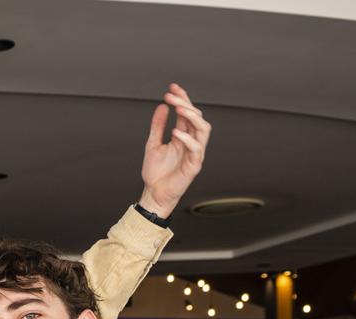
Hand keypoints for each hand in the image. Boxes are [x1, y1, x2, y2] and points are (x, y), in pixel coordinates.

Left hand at [139, 83, 211, 217]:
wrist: (153, 193)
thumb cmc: (155, 172)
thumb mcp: (152, 144)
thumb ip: (157, 126)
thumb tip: (162, 106)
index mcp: (183, 136)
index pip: (187, 113)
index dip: (182, 99)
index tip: (172, 87)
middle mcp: (191, 142)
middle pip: (197, 117)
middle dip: (186, 104)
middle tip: (172, 95)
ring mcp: (194, 153)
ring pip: (203, 130)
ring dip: (192, 117)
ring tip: (179, 108)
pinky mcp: (194, 165)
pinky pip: (196, 149)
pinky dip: (187, 139)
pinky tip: (176, 132)